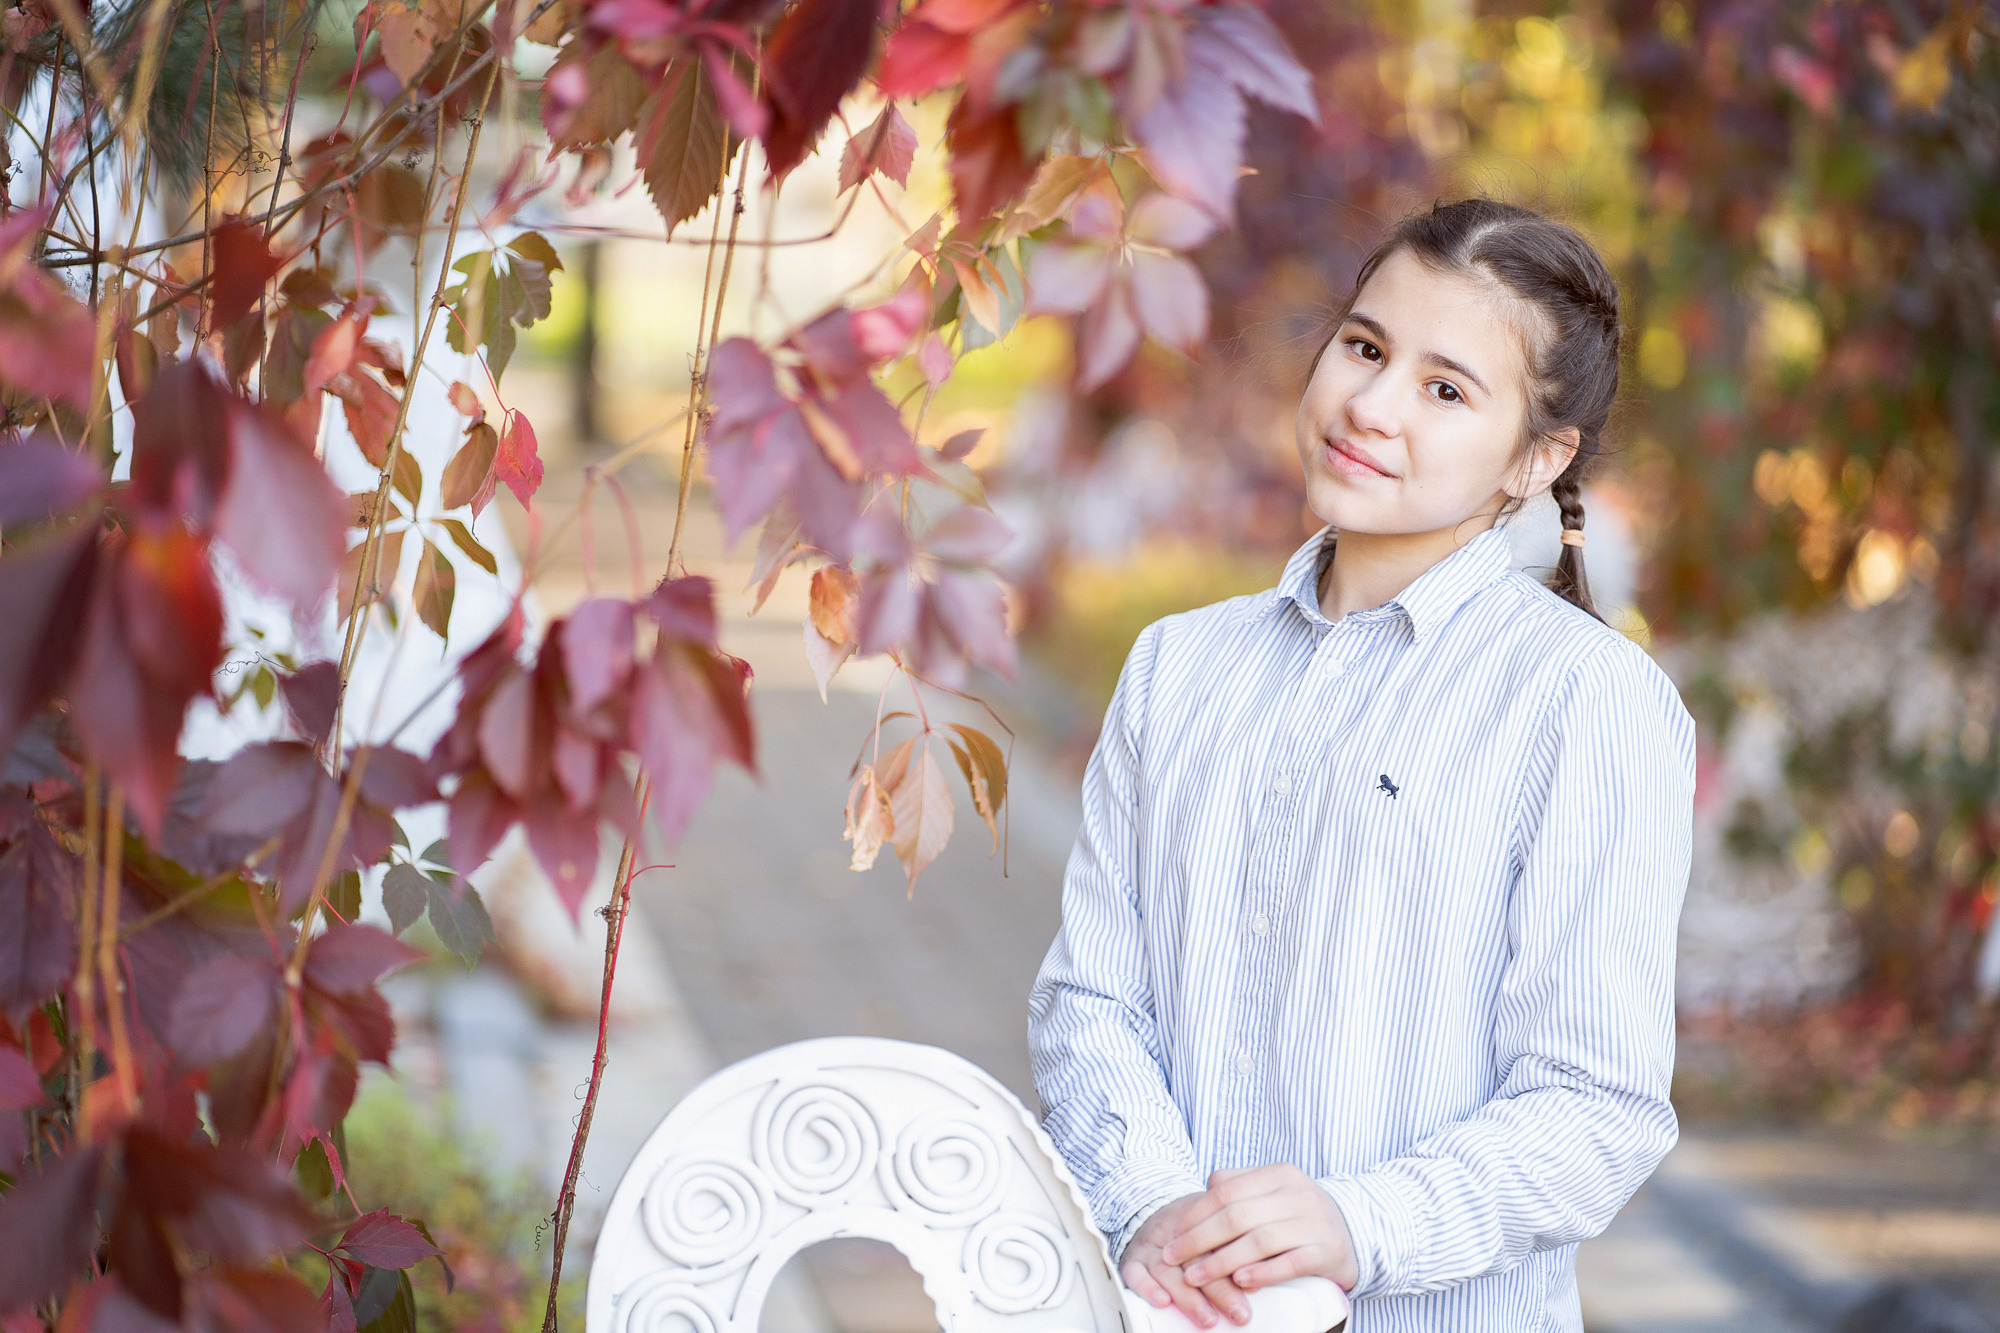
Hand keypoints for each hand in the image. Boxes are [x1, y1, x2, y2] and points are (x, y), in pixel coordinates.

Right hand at [1120, 1192, 1253, 1328]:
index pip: (1218, 1241)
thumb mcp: (1219, 1223)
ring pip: (1167, 1269)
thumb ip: (1238, 1241)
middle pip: (1196, 1259)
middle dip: (1219, 1290)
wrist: (1155, 1208)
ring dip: (1187, 1297)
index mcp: (1201, 1222)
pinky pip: (1134, 1273)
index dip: (1236, 1264)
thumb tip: (1265, 1268)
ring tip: (1207, 1318)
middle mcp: (1175, 1234)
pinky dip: (1146, 1287)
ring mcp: (1152, 1246)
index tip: (1254, 1288)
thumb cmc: (1195, 1225)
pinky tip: (1162, 1301)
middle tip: (1239, 1313)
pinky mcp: (1132, 1258)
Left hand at [1160, 1165, 1359, 1294]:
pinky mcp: (1327, 1251)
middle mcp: (1297, 1194)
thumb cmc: (1301, 1215)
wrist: (1356, 1232)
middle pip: (1236, 1216)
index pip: (1225, 1191)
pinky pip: (1291, 1262)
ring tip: (1196, 1277)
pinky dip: (1264, 1272)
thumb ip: (1240, 1185)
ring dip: (1222, 1261)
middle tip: (1173, 1259)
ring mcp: (1314, 1222)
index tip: (1171, 1236)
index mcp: (1279, 1174)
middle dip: (1198, 1239)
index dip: (1194, 1215)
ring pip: (1259, 1240)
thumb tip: (1203, 1192)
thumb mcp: (1274, 1191)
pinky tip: (1241, 1282)